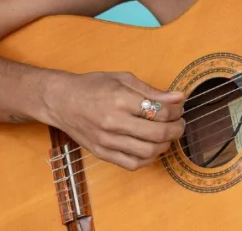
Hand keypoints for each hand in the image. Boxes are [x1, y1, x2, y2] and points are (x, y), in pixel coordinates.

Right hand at [45, 71, 184, 169]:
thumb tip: (178, 97)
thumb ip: (151, 90)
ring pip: (147, 152)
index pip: (160, 111)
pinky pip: (132, 164)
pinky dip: (148, 159)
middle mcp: (114, 122)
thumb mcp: (123, 78)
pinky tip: (151, 148)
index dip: (176, 111)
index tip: (179, 107)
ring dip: (165, 145)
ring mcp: (107, 141)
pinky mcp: (102, 153)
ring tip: (167, 135)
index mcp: (120, 99)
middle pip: (157, 134)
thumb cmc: (93, 86)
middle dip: (176, 129)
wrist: (62, 101)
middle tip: (180, 123)